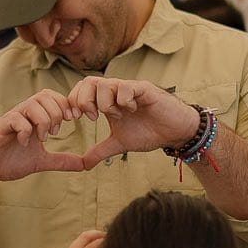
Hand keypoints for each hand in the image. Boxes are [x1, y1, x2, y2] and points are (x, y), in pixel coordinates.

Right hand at [0, 90, 85, 182]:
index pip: (54, 97)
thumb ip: (62, 161)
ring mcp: (11, 119)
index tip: (73, 121)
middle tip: (55, 132)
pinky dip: (25, 130)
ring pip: (32, 104)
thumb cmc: (8, 160)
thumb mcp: (41, 162)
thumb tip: (85, 165)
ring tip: (42, 138)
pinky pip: (16, 118)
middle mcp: (23, 114)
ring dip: (43, 120)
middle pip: (45, 95)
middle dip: (57, 112)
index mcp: (34, 118)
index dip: (67, 105)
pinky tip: (25, 143)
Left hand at [33, 230, 104, 247]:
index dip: (103, 241)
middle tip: (107, 235)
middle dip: (97, 233)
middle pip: (85, 237)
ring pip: (79, 239)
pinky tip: (87, 247)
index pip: (93, 246)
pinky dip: (83, 242)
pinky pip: (75, 245)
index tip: (112, 240)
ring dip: (90, 236)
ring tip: (98, 239)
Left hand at [67, 77, 201, 168]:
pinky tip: (131, 110)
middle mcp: (116, 91)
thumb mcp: (118, 144)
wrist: (174, 132)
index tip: (75, 119)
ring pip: (105, 83)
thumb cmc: (148, 132)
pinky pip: (126, 87)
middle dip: (84, 100)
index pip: (81, 89)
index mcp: (107, 100)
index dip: (73, 101)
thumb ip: (100, 151)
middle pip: (88, 81)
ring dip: (104, 103)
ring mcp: (129, 88)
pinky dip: (123, 100)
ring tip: (116, 116)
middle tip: (92, 117)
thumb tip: (83, 165)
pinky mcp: (144, 89)